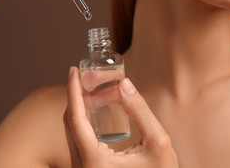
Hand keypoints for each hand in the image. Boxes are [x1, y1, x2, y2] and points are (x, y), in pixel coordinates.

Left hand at [64, 67, 178, 167]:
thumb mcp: (158, 144)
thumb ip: (141, 112)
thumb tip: (124, 84)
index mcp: (94, 161)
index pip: (75, 119)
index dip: (73, 92)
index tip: (73, 71)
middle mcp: (82, 165)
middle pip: (70, 123)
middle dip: (75, 95)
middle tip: (83, 74)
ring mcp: (84, 167)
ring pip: (73, 130)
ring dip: (79, 106)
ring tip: (88, 85)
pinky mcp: (89, 166)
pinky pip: (79, 138)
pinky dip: (84, 118)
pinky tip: (92, 106)